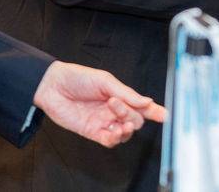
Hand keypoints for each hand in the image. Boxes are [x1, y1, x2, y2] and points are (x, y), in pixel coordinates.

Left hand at [33, 61, 164, 147]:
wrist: (53, 86)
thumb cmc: (78, 78)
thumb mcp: (105, 81)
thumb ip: (127, 94)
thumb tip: (147, 102)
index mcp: (120, 95)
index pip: (142, 105)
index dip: (154, 111)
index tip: (164, 115)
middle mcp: (114, 110)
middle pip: (136, 119)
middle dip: (131, 114)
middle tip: (115, 104)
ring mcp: (104, 122)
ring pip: (125, 133)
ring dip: (126, 128)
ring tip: (118, 120)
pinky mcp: (92, 132)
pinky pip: (110, 141)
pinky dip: (115, 138)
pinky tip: (113, 131)